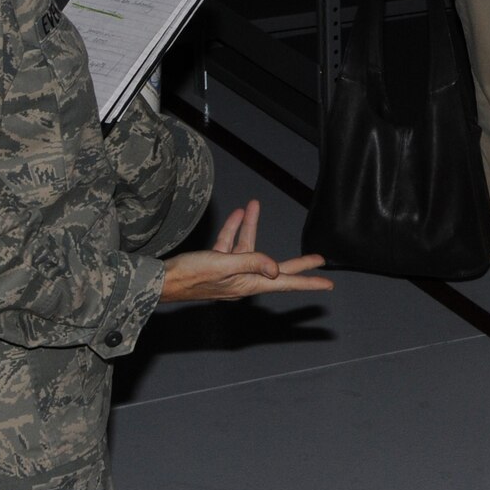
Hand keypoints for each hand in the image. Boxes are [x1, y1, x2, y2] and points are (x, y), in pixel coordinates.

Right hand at [160, 199, 333, 302]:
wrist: (162, 280)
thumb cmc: (190, 275)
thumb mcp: (223, 265)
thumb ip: (250, 263)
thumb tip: (275, 268)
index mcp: (249, 284)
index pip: (285, 282)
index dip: (308, 281)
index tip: (328, 283)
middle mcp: (243, 280)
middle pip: (276, 268)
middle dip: (297, 261)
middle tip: (319, 258)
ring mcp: (230, 273)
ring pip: (249, 248)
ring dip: (251, 226)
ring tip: (252, 205)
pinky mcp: (217, 265)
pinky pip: (230, 245)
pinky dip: (234, 230)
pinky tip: (237, 214)